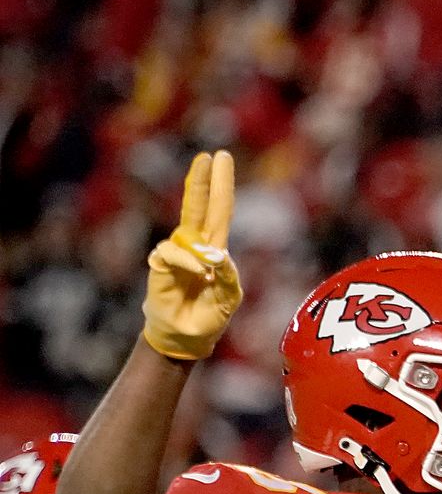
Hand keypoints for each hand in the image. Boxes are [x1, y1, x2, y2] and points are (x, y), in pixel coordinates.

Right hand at [143, 151, 240, 359]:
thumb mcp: (228, 296)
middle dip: (203, 181)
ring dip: (201, 250)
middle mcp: (195, 243)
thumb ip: (227, 275)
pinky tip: (197, 275)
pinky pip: (173, 252)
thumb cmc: (209, 315)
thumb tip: (217, 255)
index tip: (221, 158)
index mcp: (215, 247)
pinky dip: (187, 262)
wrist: (186, 336)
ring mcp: (176, 252)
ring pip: (186, 229)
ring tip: (207, 278)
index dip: (221, 184)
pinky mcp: (160, 263)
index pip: (220, 209)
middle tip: (208, 157)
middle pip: (200, 205)